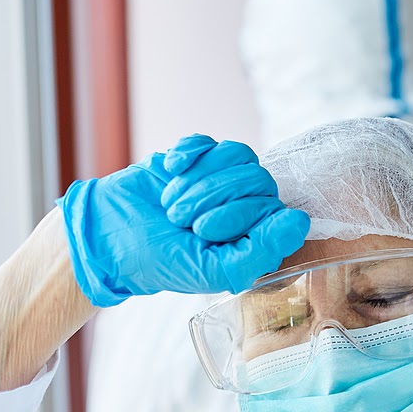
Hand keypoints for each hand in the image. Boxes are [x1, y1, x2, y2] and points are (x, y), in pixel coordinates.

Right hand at [58, 134, 308, 306]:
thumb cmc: (166, 260)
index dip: (238, 216)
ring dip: (199, 180)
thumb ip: (262, 251)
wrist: (112, 236)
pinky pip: (209, 141)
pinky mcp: (200, 156)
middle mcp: (250, 205)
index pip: (276, 209)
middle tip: (181, 219)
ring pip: (239, 155)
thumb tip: (300, 220)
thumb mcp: (215, 270)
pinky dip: (187, 155)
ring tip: (172, 203)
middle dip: (213, 199)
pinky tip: (169, 172)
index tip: (203, 231)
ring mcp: (226, 178)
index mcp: (260, 236)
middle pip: (259, 179)